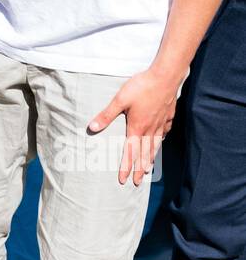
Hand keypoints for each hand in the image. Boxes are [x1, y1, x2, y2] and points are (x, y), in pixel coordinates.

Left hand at [88, 66, 183, 185]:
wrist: (166, 76)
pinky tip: (160, 142)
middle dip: (139, 169)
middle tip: (137, 182)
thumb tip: (92, 128)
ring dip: (150, 159)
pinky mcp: (168, 116)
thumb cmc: (141, 86)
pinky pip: (164, 132)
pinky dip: (161, 141)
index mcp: (137, 127)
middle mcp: (150, 129)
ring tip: (148, 169)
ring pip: (155, 145)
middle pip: (144, 154)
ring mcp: (161, 123)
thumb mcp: (120, 99)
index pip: (129, 153)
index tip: (123, 181)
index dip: (125, 168)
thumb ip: (106, 115)